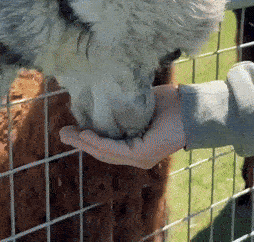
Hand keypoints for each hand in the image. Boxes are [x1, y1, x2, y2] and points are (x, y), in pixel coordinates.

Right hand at [59, 84, 185, 168]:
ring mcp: (141, 157)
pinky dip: (100, 142)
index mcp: (136, 146)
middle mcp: (138, 156)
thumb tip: (101, 96)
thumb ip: (123, 107)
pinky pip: (117, 149)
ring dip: (85, 143)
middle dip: (80, 143)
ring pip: (106, 152)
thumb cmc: (170, 104)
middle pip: (102, 151)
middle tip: (61, 133)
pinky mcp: (145, 154)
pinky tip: (86, 135)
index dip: (87, 139)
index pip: (107, 146)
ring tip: (69, 134)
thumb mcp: (140, 104)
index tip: (71, 129)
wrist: (193, 107)